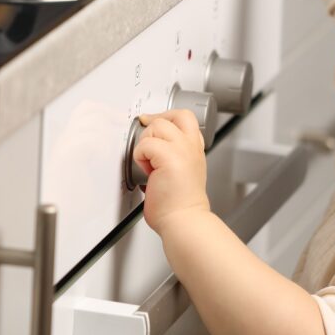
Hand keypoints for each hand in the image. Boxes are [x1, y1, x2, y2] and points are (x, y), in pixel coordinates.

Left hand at [132, 109, 211, 233]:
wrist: (184, 220)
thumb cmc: (179, 206)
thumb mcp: (182, 174)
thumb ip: (172, 158)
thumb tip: (151, 152)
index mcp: (195, 151)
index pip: (186, 120)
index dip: (168, 119)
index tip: (153, 124)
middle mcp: (191, 147)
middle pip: (176, 114)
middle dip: (157, 121)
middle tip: (147, 136)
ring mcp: (182, 150)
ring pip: (157, 125)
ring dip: (146, 142)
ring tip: (148, 162)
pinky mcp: (169, 157)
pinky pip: (145, 144)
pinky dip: (140, 156)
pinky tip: (146, 171)